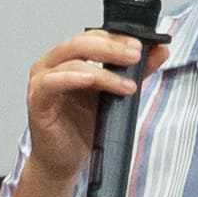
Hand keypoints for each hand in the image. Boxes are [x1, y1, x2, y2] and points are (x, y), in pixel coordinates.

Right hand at [25, 26, 145, 183]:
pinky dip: (72, 78)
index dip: (117, 37)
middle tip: (135, 56)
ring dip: (104, 71)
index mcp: (69, 58)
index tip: (140, 45)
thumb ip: (135, 71)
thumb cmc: (82, 127)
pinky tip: (90, 79)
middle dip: (112, 48)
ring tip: (127, 85)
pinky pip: (52, 82)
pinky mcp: (37, 100)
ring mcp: (41, 81)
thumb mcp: (114, 94)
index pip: (93, 36)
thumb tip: (159, 50)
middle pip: (81, 42)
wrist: (65, 160)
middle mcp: (52, 64)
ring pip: (72, 62)